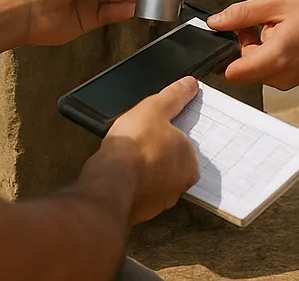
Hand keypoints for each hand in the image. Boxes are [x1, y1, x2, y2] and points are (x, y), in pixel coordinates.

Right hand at [95, 76, 200, 224]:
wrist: (108, 183)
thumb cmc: (134, 146)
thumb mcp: (156, 108)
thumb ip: (175, 96)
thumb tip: (190, 85)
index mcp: (190, 163)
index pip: (186, 146)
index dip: (170, 136)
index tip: (156, 132)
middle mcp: (179, 187)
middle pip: (170, 164)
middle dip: (157, 154)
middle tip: (140, 142)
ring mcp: (158, 203)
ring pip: (153, 180)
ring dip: (142, 170)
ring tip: (127, 156)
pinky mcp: (137, 212)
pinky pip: (136, 193)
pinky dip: (129, 184)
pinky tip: (119, 172)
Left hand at [208, 0, 298, 89]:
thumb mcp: (275, 2)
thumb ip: (241, 14)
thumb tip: (216, 22)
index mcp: (276, 57)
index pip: (232, 73)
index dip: (225, 53)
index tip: (230, 36)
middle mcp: (281, 76)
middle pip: (242, 69)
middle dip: (245, 45)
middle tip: (262, 24)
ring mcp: (288, 81)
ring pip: (255, 70)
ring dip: (258, 50)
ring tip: (279, 29)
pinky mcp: (292, 80)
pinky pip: (269, 71)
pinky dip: (270, 55)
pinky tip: (286, 38)